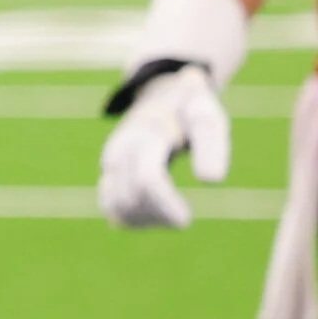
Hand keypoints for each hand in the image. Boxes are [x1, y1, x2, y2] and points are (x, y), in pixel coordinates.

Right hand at [100, 65, 227, 227]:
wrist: (159, 96)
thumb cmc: (189, 110)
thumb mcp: (206, 117)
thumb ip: (212, 144)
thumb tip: (211, 181)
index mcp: (144, 136)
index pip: (147, 179)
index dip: (165, 204)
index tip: (185, 221)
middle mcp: (118, 152)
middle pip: (131, 199)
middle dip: (159, 214)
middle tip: (183, 216)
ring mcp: (108, 166)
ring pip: (118, 208)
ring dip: (146, 219)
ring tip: (171, 212)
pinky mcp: (106, 178)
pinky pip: (113, 210)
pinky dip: (134, 219)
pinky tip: (157, 213)